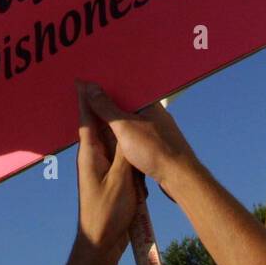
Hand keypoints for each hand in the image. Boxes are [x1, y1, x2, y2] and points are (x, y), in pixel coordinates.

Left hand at [74, 82, 137, 259]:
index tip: (83, 78)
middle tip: (108, 82)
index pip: (87, 118)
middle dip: (103, 105)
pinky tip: (134, 140)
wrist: (101, 243)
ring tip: (123, 103)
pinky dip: (126, 147)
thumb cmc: (107, 213)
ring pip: (112, 140)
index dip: (86, 98)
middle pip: (100, 125)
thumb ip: (124, 153)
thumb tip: (124, 126)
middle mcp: (94, 156)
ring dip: (117, 126)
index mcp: (91, 153)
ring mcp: (103, 167)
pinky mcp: (112, 178)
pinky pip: (120, 155)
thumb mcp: (121, 179)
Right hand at [80, 82, 196, 187]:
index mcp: (149, 102)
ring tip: (96, 122)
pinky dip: (124, 136)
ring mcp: (158, 129)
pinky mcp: (158, 144)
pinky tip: (114, 142)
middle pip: (125, 104)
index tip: (86, 89)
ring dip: (115, 122)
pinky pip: (136, 134)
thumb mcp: (124, 127)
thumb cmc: (154, 150)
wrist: (180, 178)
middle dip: (107, 105)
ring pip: (131, 121)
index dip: (104, 88)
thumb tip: (89, 87)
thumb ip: (106, 107)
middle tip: (86, 106)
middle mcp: (155, 112)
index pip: (122, 88)